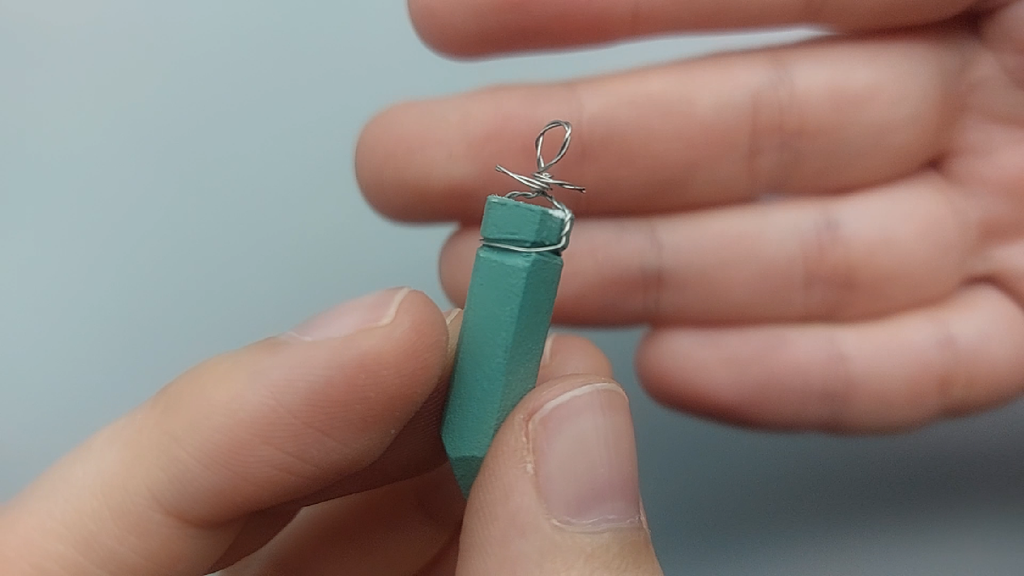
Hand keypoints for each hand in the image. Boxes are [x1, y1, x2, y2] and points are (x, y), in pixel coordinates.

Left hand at [0, 289, 661, 574]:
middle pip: (214, 507)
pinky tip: (524, 480)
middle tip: (488, 351)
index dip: (245, 417)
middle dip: (368, 414)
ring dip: (430, 454)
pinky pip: (375, 565)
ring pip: (312, 530)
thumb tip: (573, 422)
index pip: (91, 536)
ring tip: (527, 402)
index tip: (393, 340)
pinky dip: (455, 516)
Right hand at [357, 1, 1023, 432]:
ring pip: (798, 262)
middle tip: (419, 174)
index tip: (447, 20)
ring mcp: (1002, 222)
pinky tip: (677, 368)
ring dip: (647, 276)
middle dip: (567, 155)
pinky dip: (797, 378)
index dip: (586, 7)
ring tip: (511, 287)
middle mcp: (973, 101)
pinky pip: (915, 367)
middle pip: (737, 140)